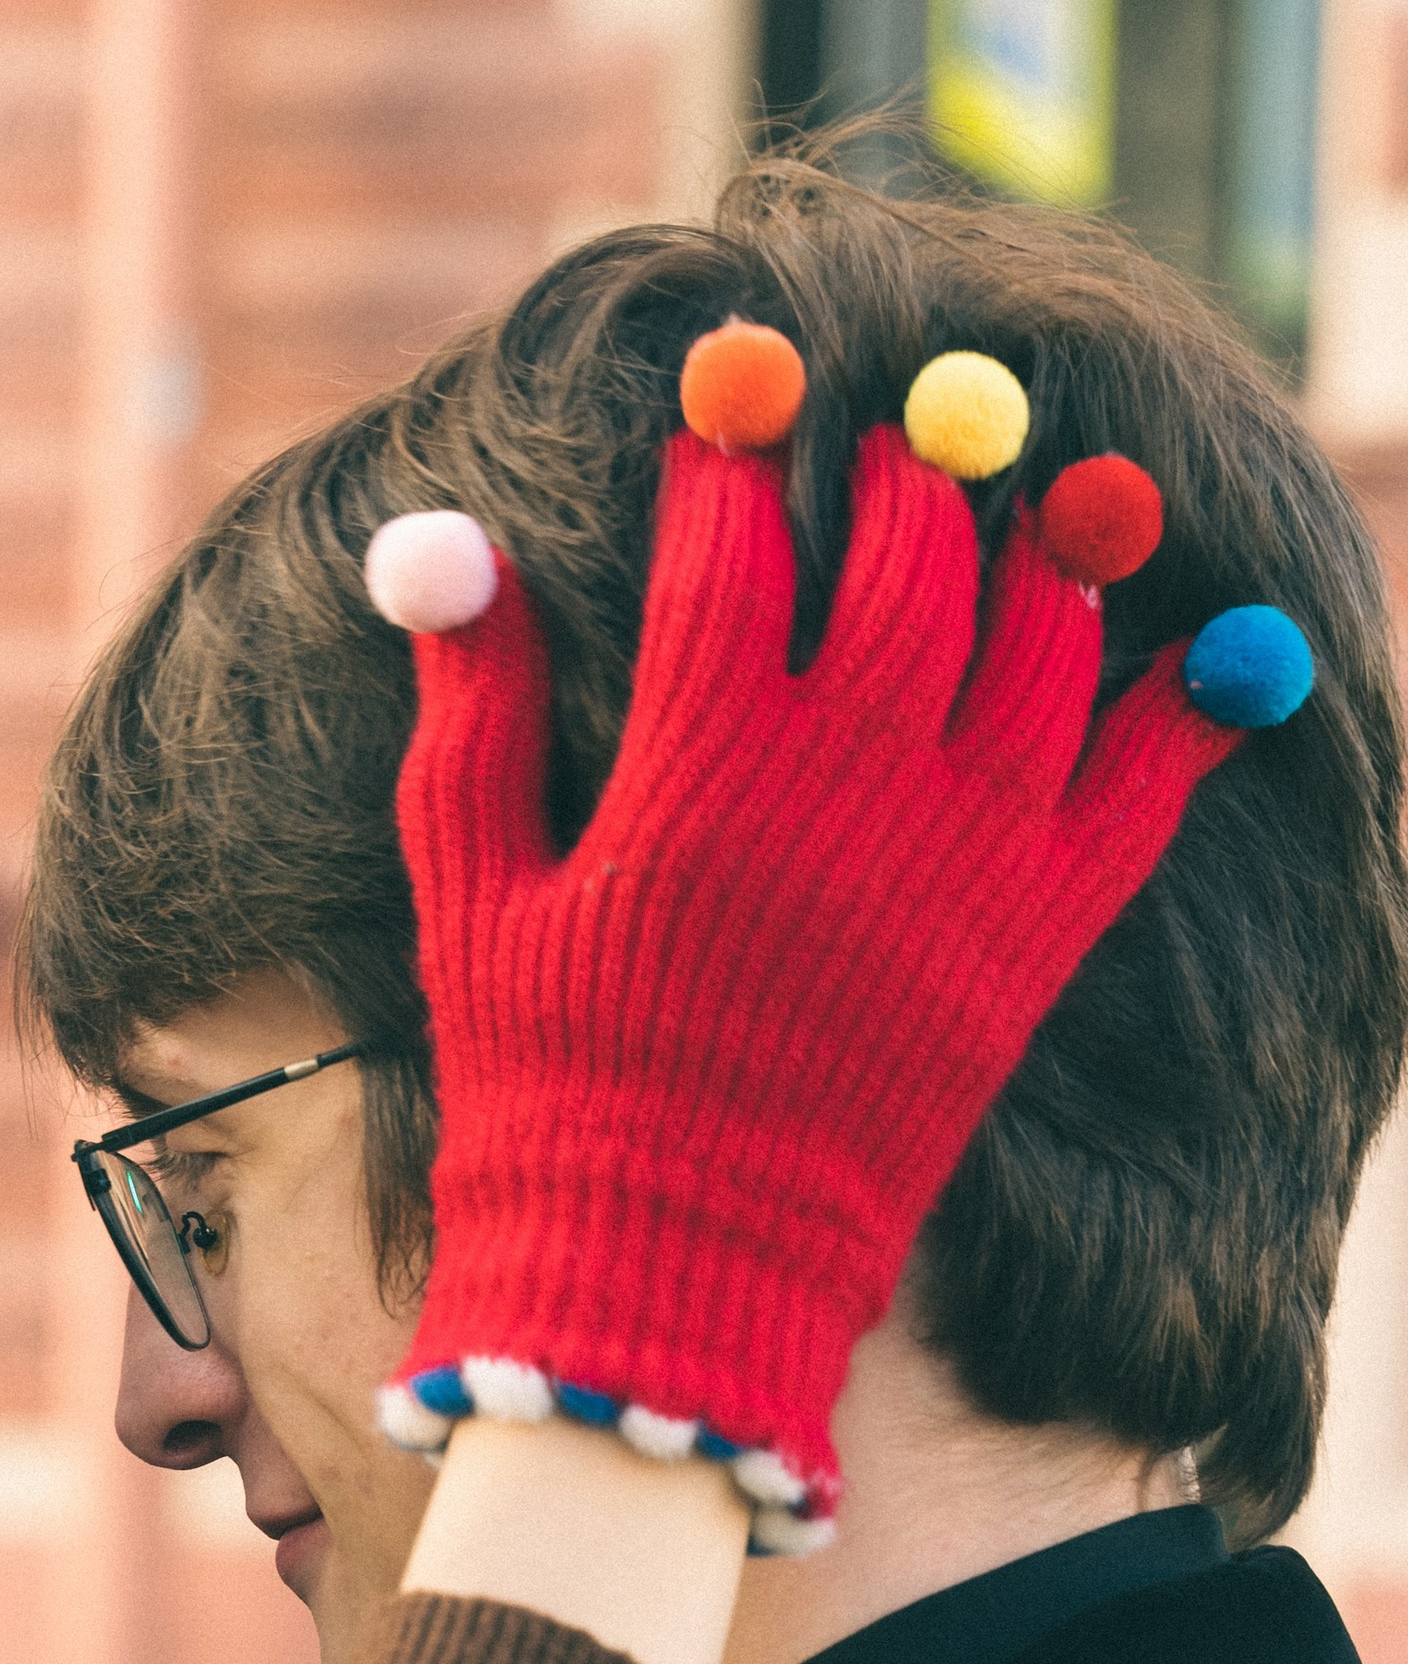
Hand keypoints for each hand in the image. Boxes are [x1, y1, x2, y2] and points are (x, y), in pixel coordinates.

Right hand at [370, 399, 1254, 1544]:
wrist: (673, 1276)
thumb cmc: (546, 1090)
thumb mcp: (474, 901)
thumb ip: (470, 719)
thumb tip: (448, 552)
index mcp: (699, 766)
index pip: (732, 540)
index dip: (731, 445)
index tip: (732, 386)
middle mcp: (848, 786)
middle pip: (913, 554)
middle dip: (909, 464)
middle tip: (906, 425)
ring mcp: (961, 857)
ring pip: (1045, 636)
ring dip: (1047, 546)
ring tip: (1038, 502)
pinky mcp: (1039, 939)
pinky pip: (1149, 780)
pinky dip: (1193, 699)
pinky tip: (1215, 638)